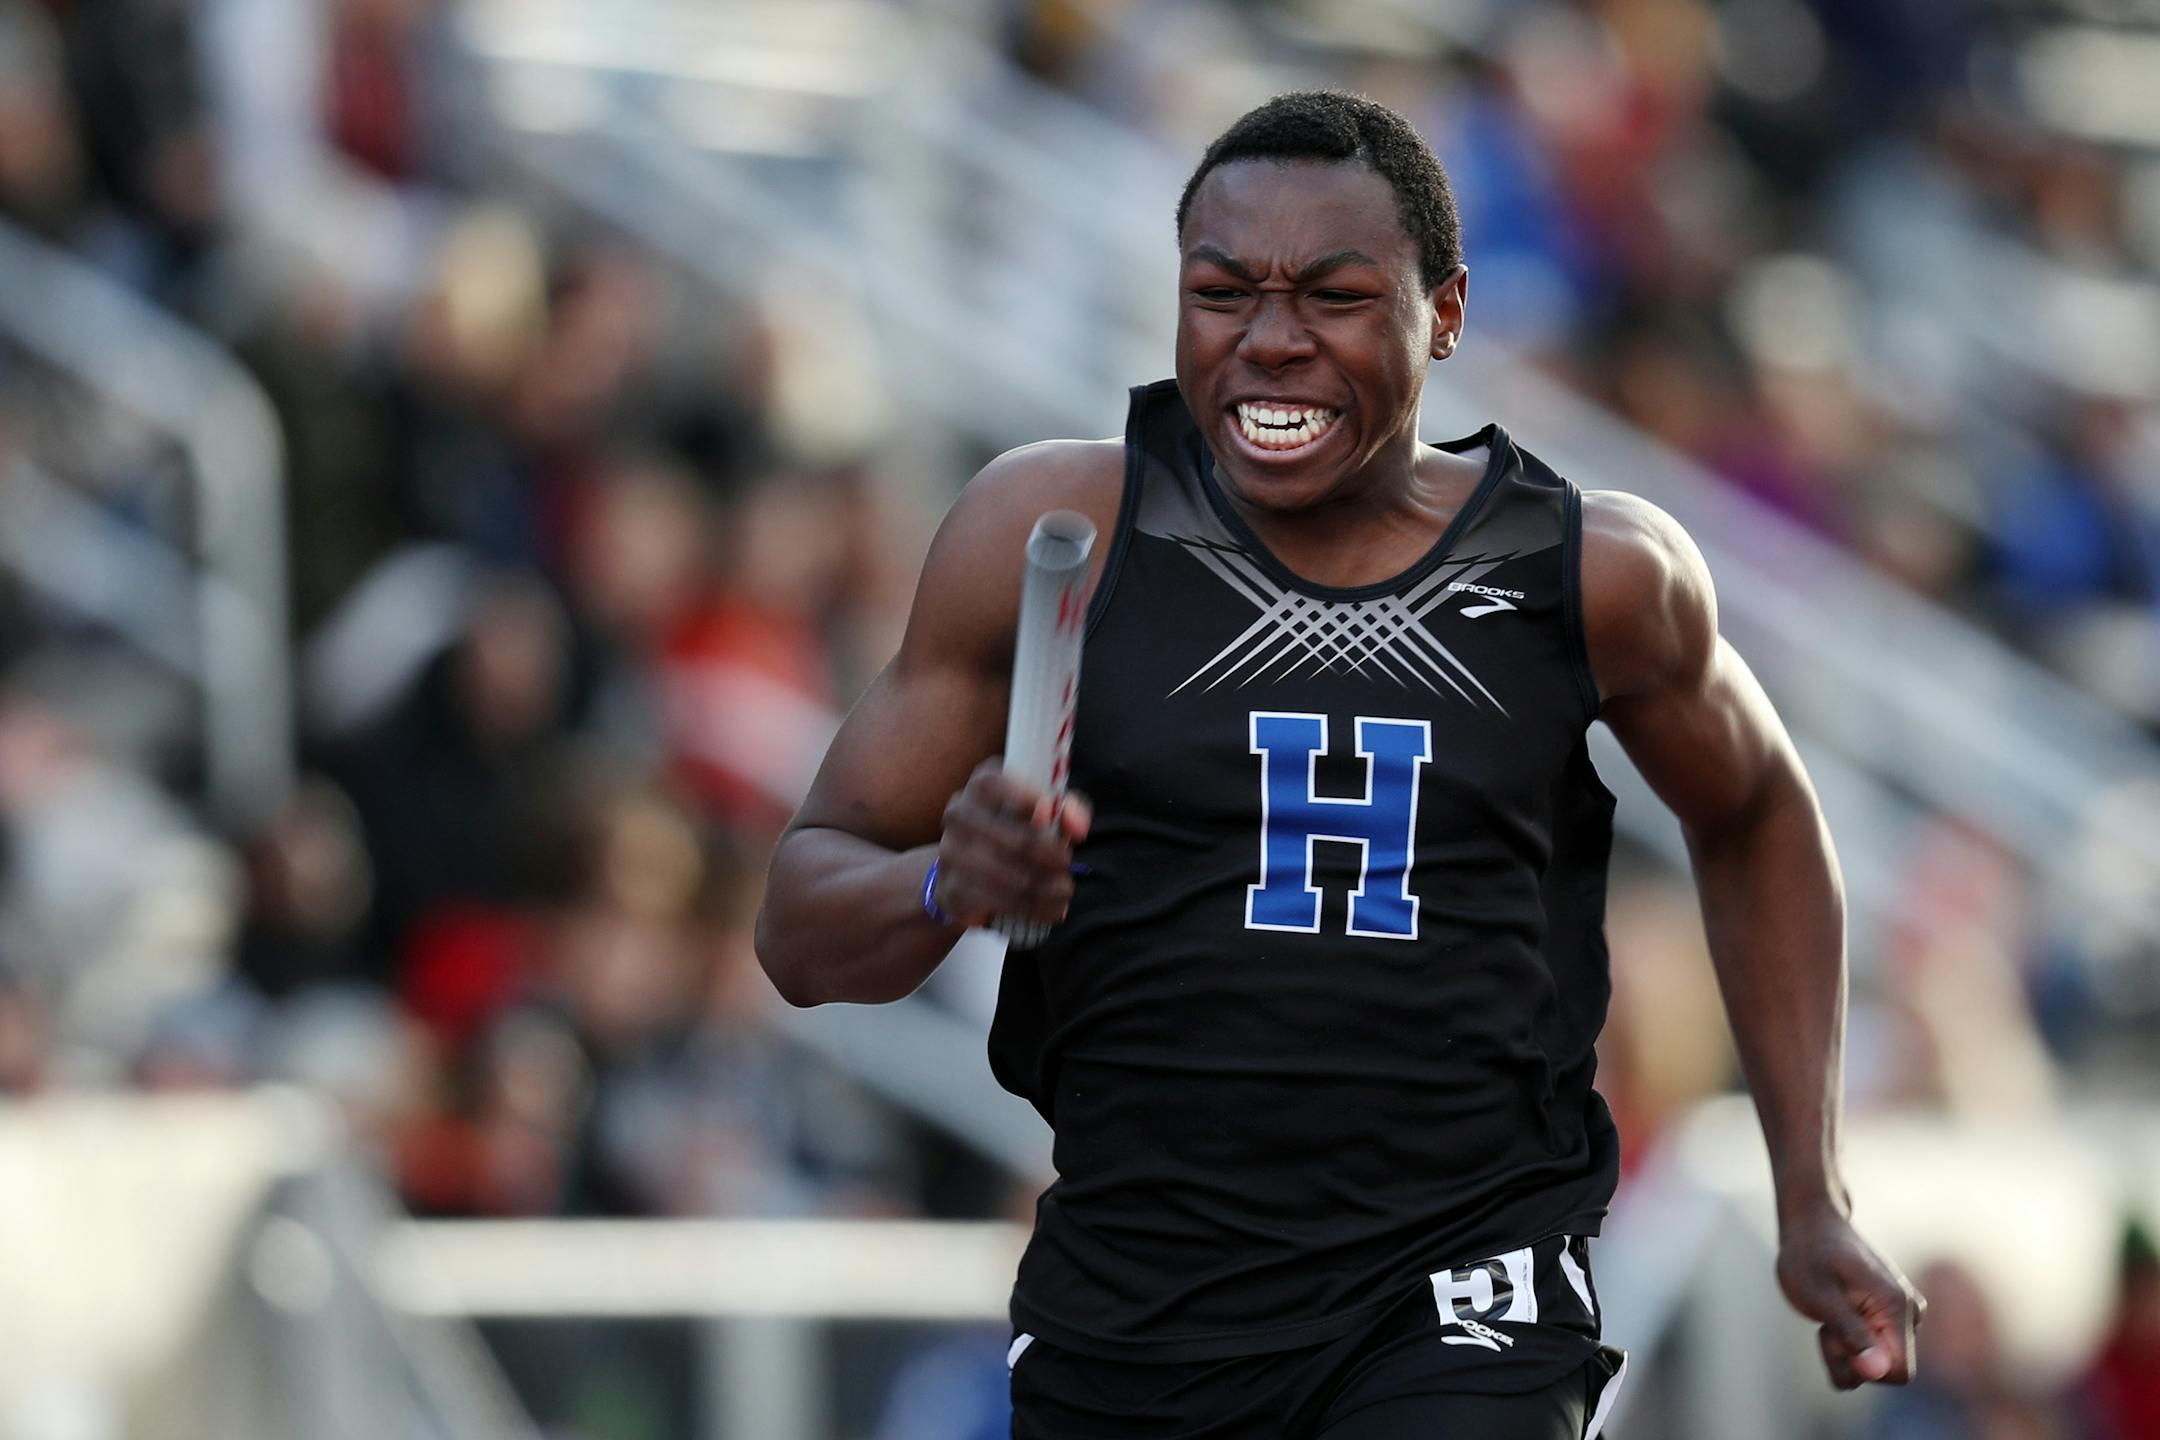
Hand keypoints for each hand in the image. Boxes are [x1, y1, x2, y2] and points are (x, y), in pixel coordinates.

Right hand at [932, 761, 1091, 929]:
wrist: (969, 875)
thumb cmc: (1016, 833)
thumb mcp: (1045, 814)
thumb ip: (1067, 811)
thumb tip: (1078, 827)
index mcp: (980, 787)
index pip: (991, 783)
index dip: (1021, 796)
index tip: (1048, 812)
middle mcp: (958, 814)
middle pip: (1010, 838)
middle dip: (1049, 855)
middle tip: (1067, 864)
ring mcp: (950, 852)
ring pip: (1006, 875)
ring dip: (1044, 887)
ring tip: (1064, 890)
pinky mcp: (951, 889)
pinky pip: (997, 901)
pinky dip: (1032, 908)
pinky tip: (1051, 909)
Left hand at [1776, 1213, 1924, 1388]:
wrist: (1812, 1224)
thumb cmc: (1809, 1255)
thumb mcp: (1819, 1296)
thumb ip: (1851, 1334)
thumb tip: (1876, 1372)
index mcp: (1897, 1308)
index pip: (1899, 1373)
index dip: (1864, 1368)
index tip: (1837, 1337)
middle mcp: (1910, 1314)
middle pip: (1884, 1371)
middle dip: (1849, 1356)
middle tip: (1825, 1321)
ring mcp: (1903, 1316)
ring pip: (1874, 1363)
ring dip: (1845, 1348)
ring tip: (1830, 1312)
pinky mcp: (1890, 1318)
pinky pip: (1871, 1350)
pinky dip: (1848, 1340)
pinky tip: (1837, 1312)